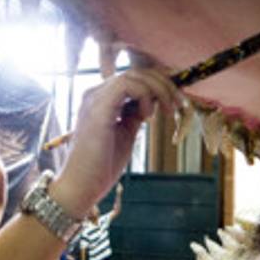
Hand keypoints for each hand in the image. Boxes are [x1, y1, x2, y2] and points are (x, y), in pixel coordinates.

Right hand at [50, 68, 180, 216]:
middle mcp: (94, 94)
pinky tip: (148, 115)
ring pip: (133, 75)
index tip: (174, 103)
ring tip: (166, 111)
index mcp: (100, 100)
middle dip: (163, 84)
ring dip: (157, 89)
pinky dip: (144, 95)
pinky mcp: (98, 109)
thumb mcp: (125, 135)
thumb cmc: (101, 166)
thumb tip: (151, 104)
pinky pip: (126, 85)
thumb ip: (134, 116)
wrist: (81, 187)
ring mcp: (94, 99)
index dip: (157, 85)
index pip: (132, 78)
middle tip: (178, 103)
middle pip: (135, 73)